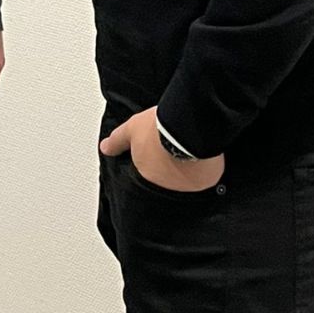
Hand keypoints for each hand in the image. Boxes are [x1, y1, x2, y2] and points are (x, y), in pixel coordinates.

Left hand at [99, 107, 224, 192]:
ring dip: (189, 171)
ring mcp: (189, 187)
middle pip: (169, 181)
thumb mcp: (132, 129)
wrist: (186, 125)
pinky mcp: (208, 181)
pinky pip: (207, 178)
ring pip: (189, 182)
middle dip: (171, 170)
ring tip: (192, 154)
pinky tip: (208, 158)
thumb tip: (105, 148)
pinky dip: (207, 171)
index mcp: (148, 177)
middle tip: (175, 154)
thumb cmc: (159, 128)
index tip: (159, 159)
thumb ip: (118, 141)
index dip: (153, 167)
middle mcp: (168, 187)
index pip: (148, 179)